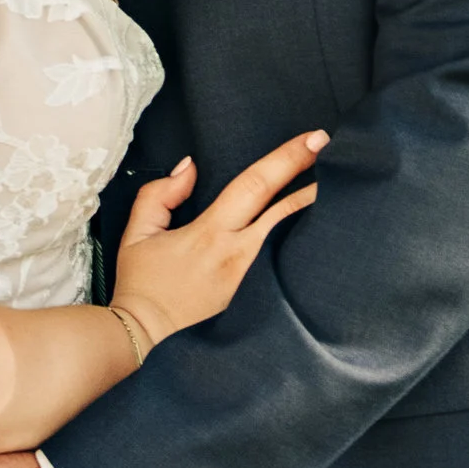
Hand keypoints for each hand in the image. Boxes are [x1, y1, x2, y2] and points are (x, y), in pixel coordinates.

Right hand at [112, 130, 325, 347]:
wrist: (144, 328)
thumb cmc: (140, 278)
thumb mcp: (138, 230)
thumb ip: (162, 193)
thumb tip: (191, 166)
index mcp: (210, 232)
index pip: (254, 185)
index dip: (285, 159)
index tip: (313, 138)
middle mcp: (236, 251)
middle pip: (276, 201)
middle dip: (302, 167)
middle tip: (326, 140)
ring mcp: (246, 272)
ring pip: (281, 227)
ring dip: (305, 199)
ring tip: (329, 177)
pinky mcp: (247, 287)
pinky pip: (270, 249)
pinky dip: (288, 227)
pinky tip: (307, 215)